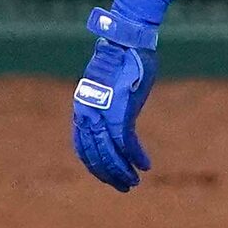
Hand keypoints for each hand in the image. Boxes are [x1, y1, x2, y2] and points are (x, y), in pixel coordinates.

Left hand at [72, 4, 158, 190]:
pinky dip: (136, 156)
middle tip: (123, 187)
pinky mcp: (121, 112)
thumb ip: (108, 103)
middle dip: (109, 174)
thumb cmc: (122, 59)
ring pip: (110, 153)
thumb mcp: (109, 85)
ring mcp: (103, 114)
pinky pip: (126, 143)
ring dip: (122, 171)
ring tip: (133, 182)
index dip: (95, 165)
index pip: (83, 147)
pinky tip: (145, 166)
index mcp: (83, 108)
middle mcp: (88, 114)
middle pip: (95, 155)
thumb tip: (114, 114)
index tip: (107, 176)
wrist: (127, 41)